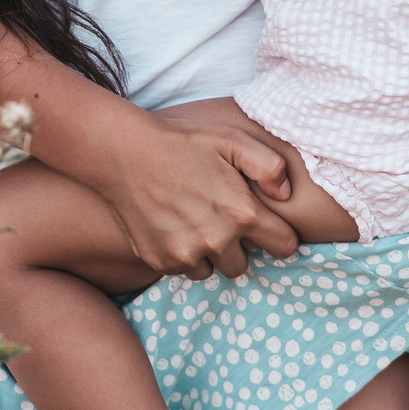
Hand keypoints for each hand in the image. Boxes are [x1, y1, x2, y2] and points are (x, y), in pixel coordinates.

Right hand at [87, 109, 298, 281]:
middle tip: (220, 217)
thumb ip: (270, 166)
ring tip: (195, 220)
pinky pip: (184, 269)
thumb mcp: (232, 139)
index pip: (285, 246)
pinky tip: (173, 225)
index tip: (264, 223)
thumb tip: (286, 194)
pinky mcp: (160, 261)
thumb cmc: (181, 141)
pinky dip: (183, 254)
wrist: (122, 151)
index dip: (278, 234)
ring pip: (213, 269)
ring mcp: (186, 254)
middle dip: (239, 246)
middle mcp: (216, 241)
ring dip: (210, 253)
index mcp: (241, 213)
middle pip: (245, 264)